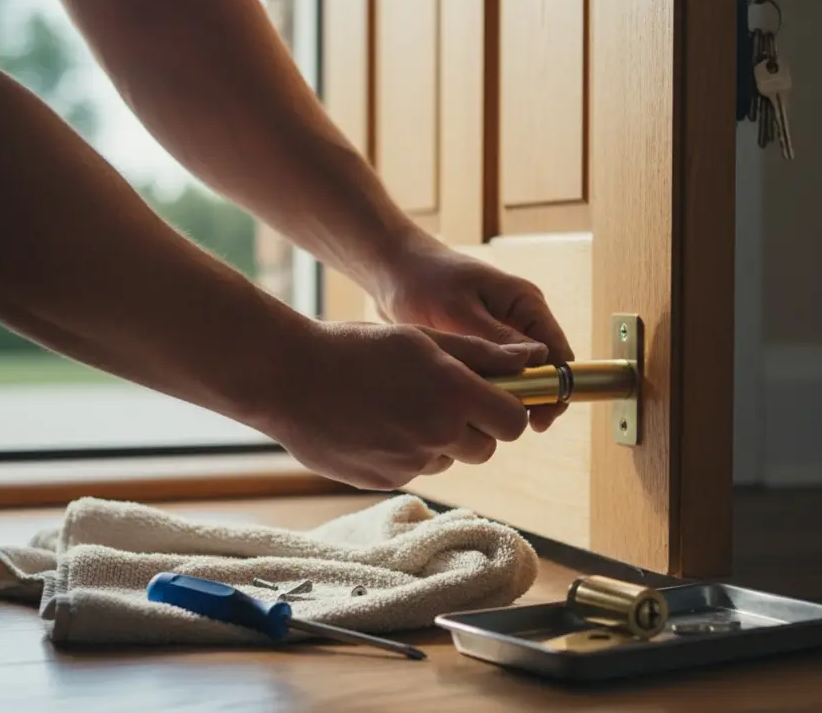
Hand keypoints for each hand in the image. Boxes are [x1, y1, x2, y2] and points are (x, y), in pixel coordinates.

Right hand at [268, 320, 547, 489]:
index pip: (514, 422)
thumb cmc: (357, 348)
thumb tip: (533, 359)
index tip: (493, 396)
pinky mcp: (384, 481)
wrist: (288, 378)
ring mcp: (409, 464)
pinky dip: (406, 452)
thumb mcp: (424, 339)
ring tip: (400, 406)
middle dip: (474, 427)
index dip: (507, 409)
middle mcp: (437, 435)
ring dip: (439, 440)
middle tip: (443, 398)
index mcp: (454, 396)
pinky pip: (414, 470)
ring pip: (448, 459)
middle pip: (486, 448)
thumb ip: (484, 355)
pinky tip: (376, 423)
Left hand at [370, 239, 574, 432]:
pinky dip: (488, 391)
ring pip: (519, 376)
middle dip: (531, 398)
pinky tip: (468, 407)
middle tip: (505, 424)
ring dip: (507, 396)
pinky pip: (497, 375)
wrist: (391, 271)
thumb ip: (497, 337)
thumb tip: (537, 362)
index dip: (554, 389)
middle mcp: (520, 318)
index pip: (558, 353)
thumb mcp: (459, 310)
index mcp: (526, 303)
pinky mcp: (482, 344)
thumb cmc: (425, 281)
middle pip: (543, 369)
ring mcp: (502, 332)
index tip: (538, 420)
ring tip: (483, 418)